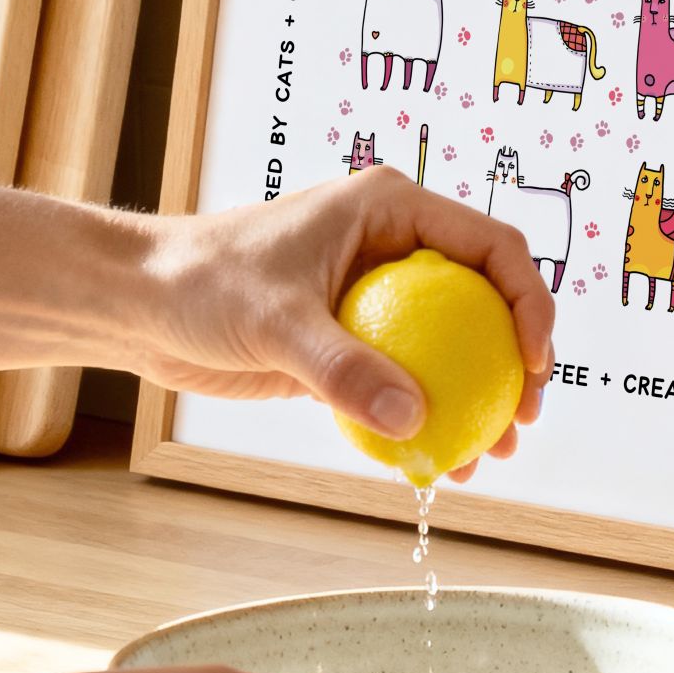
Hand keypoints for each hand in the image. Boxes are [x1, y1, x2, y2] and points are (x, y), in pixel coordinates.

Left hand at [135, 165, 555, 482]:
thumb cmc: (200, 283)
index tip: (534, 364)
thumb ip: (343, 369)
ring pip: (454, 348)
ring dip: (476, 400)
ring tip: (488, 458)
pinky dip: (427, 418)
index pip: (493, 247)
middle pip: (486, 302)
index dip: (529, 303)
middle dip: (515, 364)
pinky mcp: (351, 342)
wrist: (139, 305)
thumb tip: (414, 420)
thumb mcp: (275, 321)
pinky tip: (436, 463)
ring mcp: (376, 295)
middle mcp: (395, 247)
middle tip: (520, 424)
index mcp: (392, 209)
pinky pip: (408, 379)